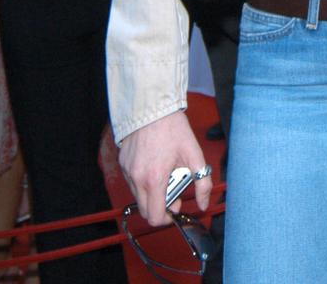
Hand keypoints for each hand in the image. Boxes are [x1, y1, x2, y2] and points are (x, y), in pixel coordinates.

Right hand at [119, 111, 211, 226]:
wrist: (153, 108)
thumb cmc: (174, 129)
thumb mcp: (195, 155)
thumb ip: (203, 183)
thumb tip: (204, 204)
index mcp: (155, 180)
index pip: (155, 217)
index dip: (168, 218)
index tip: (177, 207)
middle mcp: (137, 179)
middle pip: (146, 210)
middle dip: (162, 206)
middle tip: (175, 190)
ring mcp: (127, 171)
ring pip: (138, 196)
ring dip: (152, 193)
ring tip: (166, 173)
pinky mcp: (122, 164)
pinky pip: (132, 181)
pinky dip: (143, 181)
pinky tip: (155, 164)